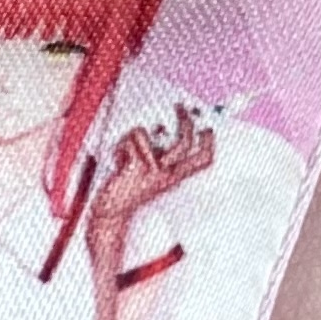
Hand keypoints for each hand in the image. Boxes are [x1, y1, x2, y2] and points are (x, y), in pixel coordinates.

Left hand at [90, 104, 216, 262]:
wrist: (112, 212)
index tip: (207, 128)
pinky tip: (117, 158)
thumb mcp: (150, 173)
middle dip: (185, 120)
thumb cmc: (129, 189)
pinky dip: (120, 144)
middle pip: (184, 142)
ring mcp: (151, 171)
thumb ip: (158, 154)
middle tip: (179, 107)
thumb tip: (161, 127)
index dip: (209, 143)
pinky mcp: (135, 168)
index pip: (203, 160)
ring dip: (132, 136)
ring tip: (125, 150)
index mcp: (174, 176)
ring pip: (146, 134)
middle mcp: (166, 174)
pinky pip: (130, 140)